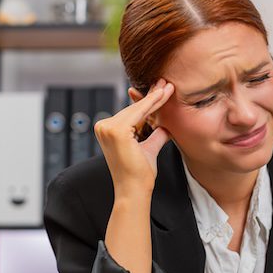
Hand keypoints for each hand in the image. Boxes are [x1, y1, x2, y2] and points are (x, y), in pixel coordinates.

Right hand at [93, 79, 174, 195]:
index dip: (147, 102)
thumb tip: (165, 126)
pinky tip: (164, 94)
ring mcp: (107, 127)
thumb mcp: (148, 148)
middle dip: (152, 97)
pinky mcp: (115, 130)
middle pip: (133, 109)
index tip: (161, 91)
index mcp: (107, 130)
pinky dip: (152, 103)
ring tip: (169, 86)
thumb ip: (154, 134)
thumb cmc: (140, 173)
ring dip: (155, 97)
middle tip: (167, 83)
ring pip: (137, 109)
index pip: (131, 114)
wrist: (135, 189)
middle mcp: (103, 126)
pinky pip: (139, 113)